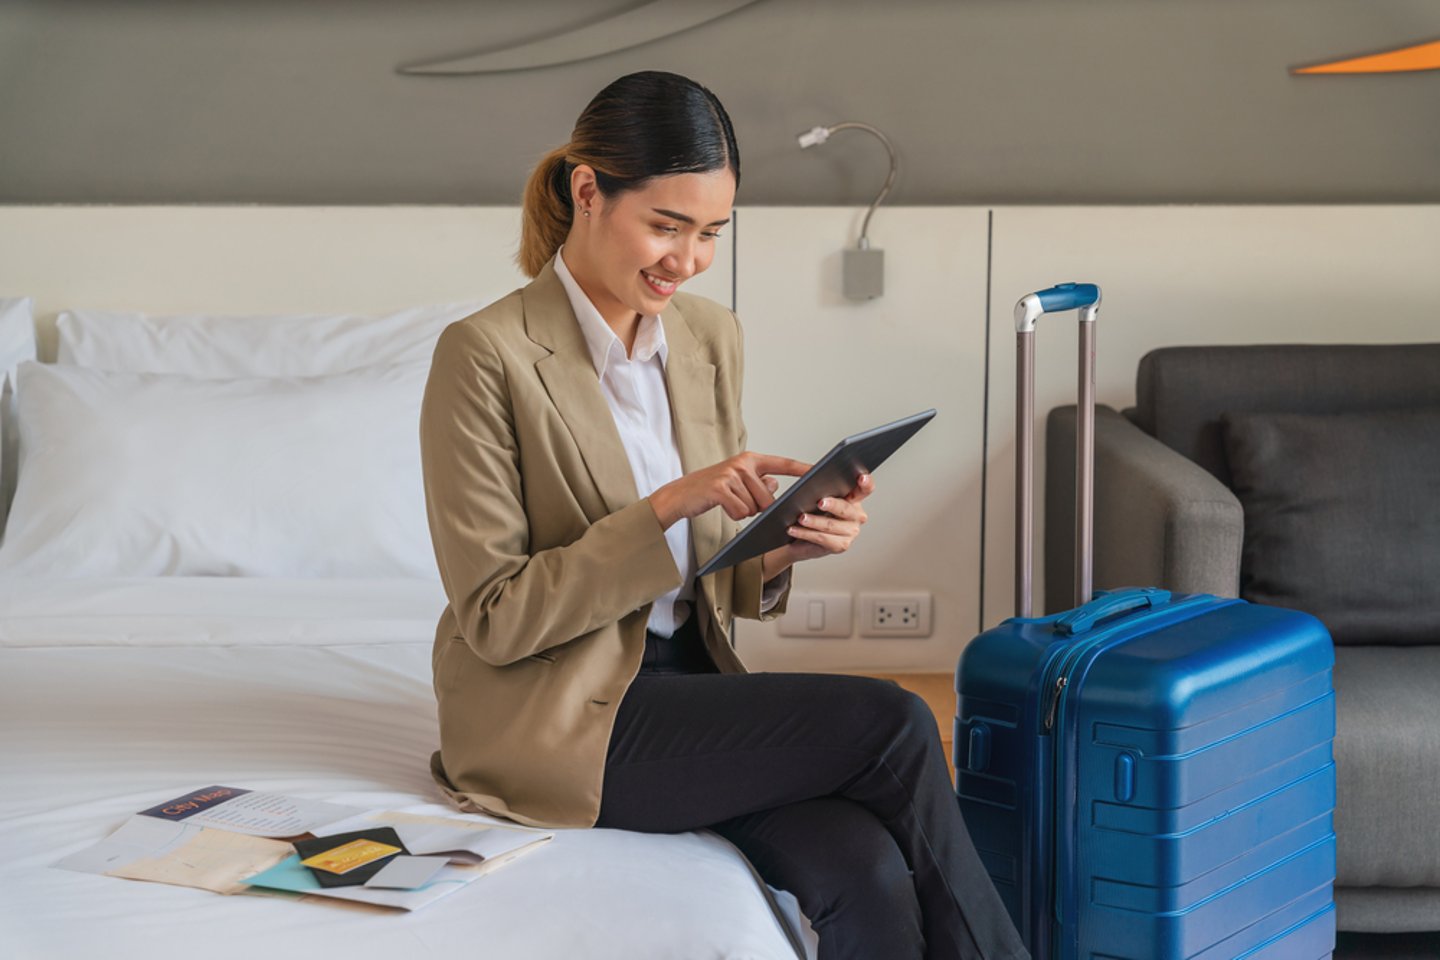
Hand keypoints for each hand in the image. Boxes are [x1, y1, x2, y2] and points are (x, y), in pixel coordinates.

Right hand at [650, 451, 811, 529]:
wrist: (681, 495)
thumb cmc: (712, 490)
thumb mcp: (738, 482)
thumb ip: (759, 482)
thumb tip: (776, 485)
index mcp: (751, 460)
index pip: (784, 464)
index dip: (804, 470)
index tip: (822, 473)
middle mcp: (743, 463)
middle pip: (769, 498)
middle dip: (758, 508)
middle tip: (738, 501)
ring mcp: (731, 474)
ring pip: (755, 508)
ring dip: (743, 512)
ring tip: (728, 502)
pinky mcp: (720, 488)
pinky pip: (740, 512)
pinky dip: (733, 515)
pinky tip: (721, 506)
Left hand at [762, 472, 873, 578]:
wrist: (799, 537)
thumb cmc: (811, 511)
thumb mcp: (814, 495)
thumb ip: (818, 486)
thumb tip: (810, 477)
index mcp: (854, 498)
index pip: (865, 488)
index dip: (866, 483)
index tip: (861, 478)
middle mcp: (857, 515)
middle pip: (846, 508)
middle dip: (833, 505)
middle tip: (820, 502)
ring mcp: (851, 532)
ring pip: (831, 525)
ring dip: (814, 521)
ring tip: (801, 518)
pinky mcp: (841, 545)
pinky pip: (822, 539)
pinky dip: (806, 534)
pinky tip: (794, 529)